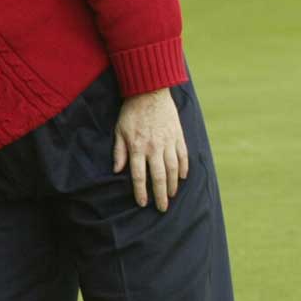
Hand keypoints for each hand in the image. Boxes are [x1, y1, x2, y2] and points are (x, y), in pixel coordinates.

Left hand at [113, 88, 188, 211]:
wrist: (150, 92)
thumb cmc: (131, 112)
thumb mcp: (119, 131)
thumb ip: (119, 151)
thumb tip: (117, 170)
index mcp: (138, 147)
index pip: (139, 176)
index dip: (141, 191)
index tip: (142, 203)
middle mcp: (154, 148)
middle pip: (158, 177)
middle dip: (160, 195)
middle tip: (162, 209)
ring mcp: (169, 142)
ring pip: (173, 169)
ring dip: (172, 185)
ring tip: (171, 196)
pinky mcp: (178, 136)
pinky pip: (184, 156)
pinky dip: (184, 169)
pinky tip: (182, 178)